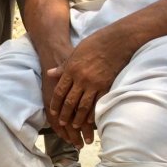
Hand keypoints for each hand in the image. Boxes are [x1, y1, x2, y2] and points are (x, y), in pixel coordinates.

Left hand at [46, 29, 133, 144]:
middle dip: (65, 114)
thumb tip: (49, 74)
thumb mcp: (74, 53)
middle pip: (69, 101)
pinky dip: (92, 113)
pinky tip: (89, 121)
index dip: (55, 103)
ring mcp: (94, 83)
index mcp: (71, 70)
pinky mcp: (106, 85)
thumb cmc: (94, 44)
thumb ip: (63, 66)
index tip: (53, 112)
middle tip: (62, 123)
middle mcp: (81, 78)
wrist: (117, 39)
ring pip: (83, 105)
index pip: (59, 91)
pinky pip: (98, 102)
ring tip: (74, 126)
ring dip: (77, 118)